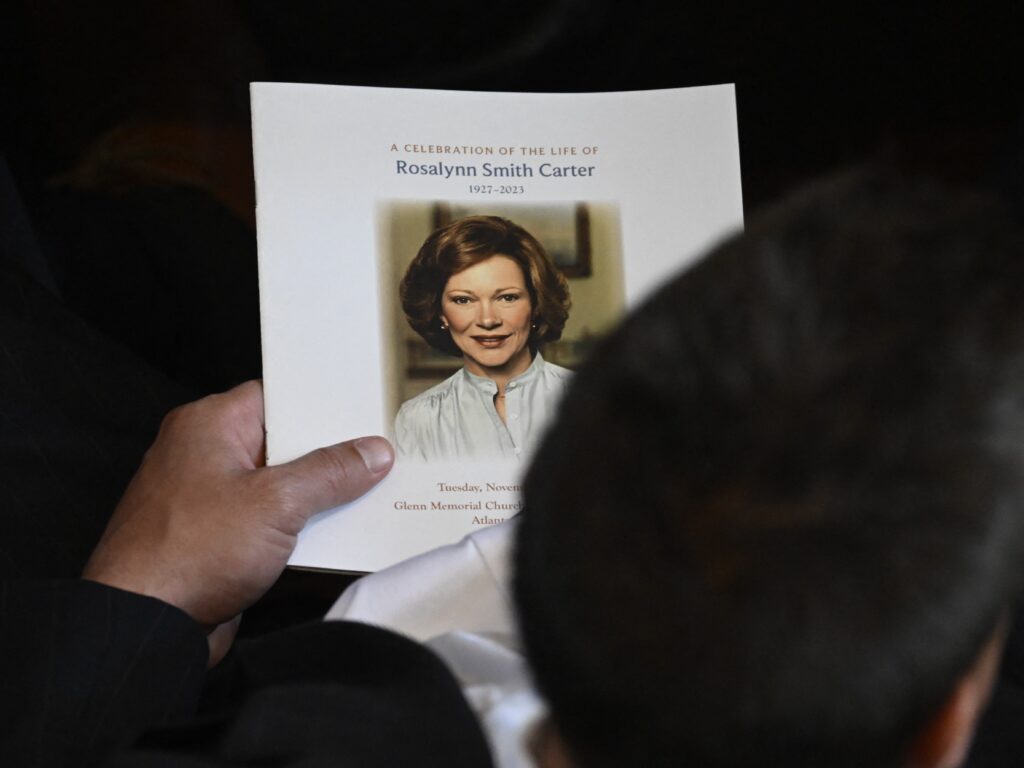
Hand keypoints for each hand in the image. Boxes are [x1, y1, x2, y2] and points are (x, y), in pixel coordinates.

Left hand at [83, 380, 393, 659]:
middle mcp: (203, 456)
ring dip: (316, 498)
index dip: (321, 405)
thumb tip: (371, 452)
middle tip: (378, 456)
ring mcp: (208, 501)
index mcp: (208, 426)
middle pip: (281, 445)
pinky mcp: (215, 542)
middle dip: (328, 456)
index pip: (276, 397)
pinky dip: (297, 530)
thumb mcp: (277, 502)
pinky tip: (339, 537)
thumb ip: (330, 472)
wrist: (144, 627)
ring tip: (371, 495)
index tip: (364, 412)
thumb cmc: (192, 552)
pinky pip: (266, 525)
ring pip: (277, 488)